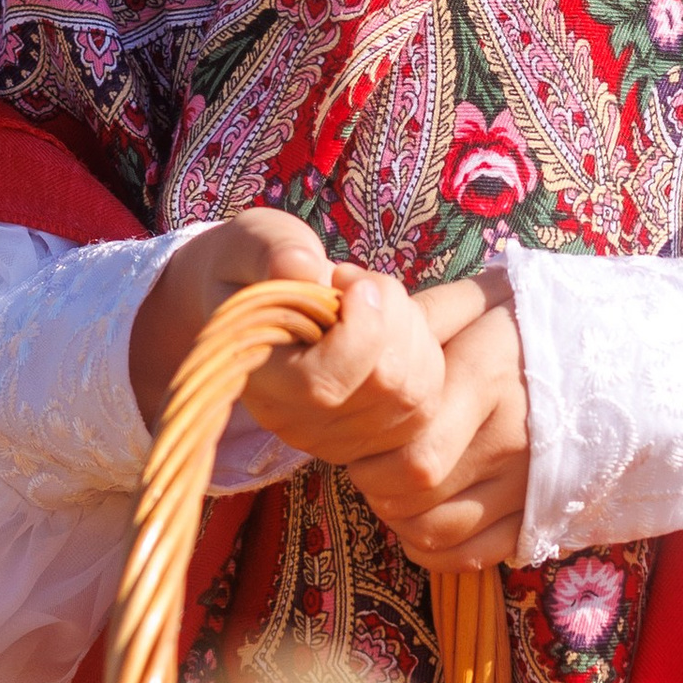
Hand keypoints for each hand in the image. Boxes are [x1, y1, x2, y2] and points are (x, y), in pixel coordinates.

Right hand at [129, 209, 450, 467]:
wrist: (254, 301)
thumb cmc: (254, 266)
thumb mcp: (254, 243)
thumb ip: (274, 252)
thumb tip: (306, 268)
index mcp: (255, 376)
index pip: (324, 384)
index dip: (362, 332)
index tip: (355, 283)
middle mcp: (294, 422)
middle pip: (384, 385)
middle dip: (395, 316)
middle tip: (361, 282)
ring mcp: (336, 439)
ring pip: (416, 394)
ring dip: (416, 330)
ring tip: (376, 300)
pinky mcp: (372, 439)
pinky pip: (429, 403)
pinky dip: (428, 352)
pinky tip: (398, 325)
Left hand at [343, 270, 532, 573]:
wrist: (619, 358)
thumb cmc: (531, 326)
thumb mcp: (481, 302)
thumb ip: (420, 313)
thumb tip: (349, 294)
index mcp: (490, 375)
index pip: (411, 446)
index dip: (369, 449)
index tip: (364, 433)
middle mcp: (515, 434)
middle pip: (417, 490)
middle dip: (376, 481)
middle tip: (372, 461)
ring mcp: (533, 481)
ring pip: (437, 528)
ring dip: (398, 515)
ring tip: (396, 487)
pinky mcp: (542, 514)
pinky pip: (470, 554)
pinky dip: (431, 547)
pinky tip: (423, 518)